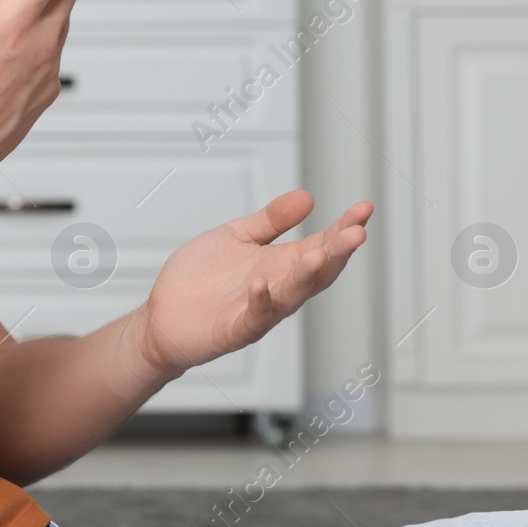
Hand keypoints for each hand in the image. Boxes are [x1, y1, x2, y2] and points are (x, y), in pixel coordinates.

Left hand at [136, 191, 370, 376]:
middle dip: (338, 252)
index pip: (322, 245)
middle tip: (358, 231)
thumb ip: (271, 220)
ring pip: (291, 296)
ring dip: (306, 276)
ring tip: (320, 253)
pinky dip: (260, 301)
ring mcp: (259, 311)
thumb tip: (307, 196)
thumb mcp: (237, 237)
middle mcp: (278, 288)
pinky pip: (253, 318)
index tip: (364, 208)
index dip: (344, 228)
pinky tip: (261, 283)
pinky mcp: (234, 330)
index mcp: (282, 264)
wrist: (163, 316)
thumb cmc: (202, 278)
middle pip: (317, 272)